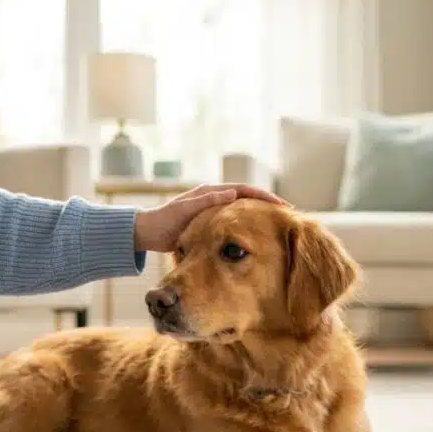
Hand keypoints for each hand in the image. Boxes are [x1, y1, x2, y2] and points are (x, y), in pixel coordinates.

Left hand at [133, 183, 288, 252]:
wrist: (146, 233)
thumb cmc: (163, 221)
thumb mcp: (185, 211)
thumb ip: (207, 201)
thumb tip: (231, 192)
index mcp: (210, 191)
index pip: (244, 190)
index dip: (264, 197)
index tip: (281, 206)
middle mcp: (214, 198)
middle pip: (247, 200)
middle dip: (267, 207)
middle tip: (287, 217)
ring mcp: (213, 211)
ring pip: (242, 214)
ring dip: (258, 219)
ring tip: (277, 229)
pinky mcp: (209, 226)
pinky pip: (233, 226)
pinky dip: (246, 231)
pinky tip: (256, 241)